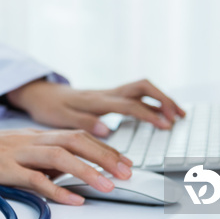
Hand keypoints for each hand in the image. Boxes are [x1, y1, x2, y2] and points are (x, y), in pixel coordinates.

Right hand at [0, 126, 132, 204]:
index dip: (105, 147)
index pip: (77, 135)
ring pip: (59, 155)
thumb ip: (43, 162)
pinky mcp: (2, 168)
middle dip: (105, 155)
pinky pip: (33, 178)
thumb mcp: (18, 153)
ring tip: (108, 185)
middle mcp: (30, 140)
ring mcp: (17, 152)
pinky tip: (73, 199)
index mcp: (36, 135)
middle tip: (126, 172)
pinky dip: (56, 189)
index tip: (125, 162)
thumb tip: (70, 176)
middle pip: (75, 140)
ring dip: (87, 170)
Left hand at [6, 78, 185, 136]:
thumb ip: (83, 122)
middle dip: (164, 100)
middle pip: (142, 88)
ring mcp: (109, 94)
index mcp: (97, 100)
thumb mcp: (60, 118)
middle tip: (179, 117)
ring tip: (178, 115)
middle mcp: (106, 94)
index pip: (129, 104)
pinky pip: (136, 96)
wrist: (40, 93)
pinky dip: (152, 103)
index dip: (149, 114)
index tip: (166, 125)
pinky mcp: (108, 97)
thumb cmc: (50, 107)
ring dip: (161, 100)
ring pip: (142, 90)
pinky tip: (160, 114)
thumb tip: (107, 130)